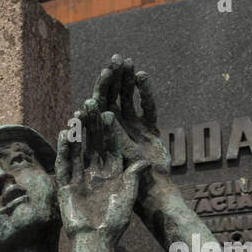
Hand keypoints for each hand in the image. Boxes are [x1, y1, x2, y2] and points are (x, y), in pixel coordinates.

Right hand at [55, 98, 147, 243]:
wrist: (95, 240)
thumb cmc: (115, 222)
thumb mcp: (128, 196)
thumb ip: (133, 177)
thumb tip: (144, 161)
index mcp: (112, 173)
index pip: (110, 146)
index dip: (109, 130)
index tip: (108, 112)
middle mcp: (95, 172)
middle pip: (93, 143)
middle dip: (91, 124)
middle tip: (89, 102)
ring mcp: (80, 178)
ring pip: (78, 150)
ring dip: (77, 132)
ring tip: (76, 113)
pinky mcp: (66, 186)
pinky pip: (64, 164)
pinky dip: (63, 149)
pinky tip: (63, 134)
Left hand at [90, 55, 169, 178]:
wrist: (152, 192)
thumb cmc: (129, 183)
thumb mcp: (113, 163)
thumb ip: (109, 140)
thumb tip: (102, 118)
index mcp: (103, 138)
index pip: (99, 111)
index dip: (101, 92)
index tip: (104, 72)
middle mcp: (117, 131)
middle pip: (112, 100)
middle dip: (113, 80)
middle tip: (115, 58)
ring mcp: (133, 129)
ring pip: (128, 100)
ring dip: (127, 81)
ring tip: (127, 61)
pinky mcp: (150, 130)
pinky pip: (148, 108)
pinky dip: (146, 93)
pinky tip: (142, 75)